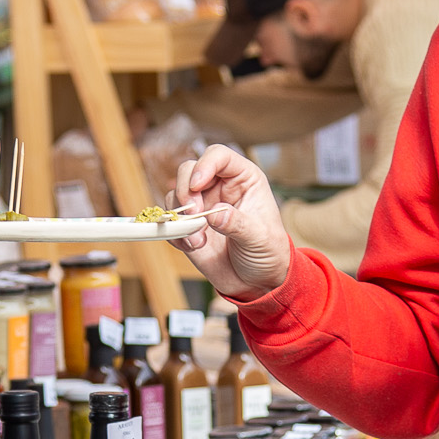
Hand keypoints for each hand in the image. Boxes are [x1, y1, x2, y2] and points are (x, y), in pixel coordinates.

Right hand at [172, 145, 292, 299]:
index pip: (219, 156)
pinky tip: (193, 247)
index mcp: (243, 179)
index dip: (204, 165)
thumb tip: (215, 213)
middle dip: (185, 191)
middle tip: (194, 216)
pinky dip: (174, 233)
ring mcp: (202, 205)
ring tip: (198, 241)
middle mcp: (219, 187)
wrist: (257, 281)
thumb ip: (238, 223)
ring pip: (174, 194)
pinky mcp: (188, 226)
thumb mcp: (260, 237)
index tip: (197, 185)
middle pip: (189, 170)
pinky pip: (170, 221)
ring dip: (179, 217)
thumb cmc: (268, 252)